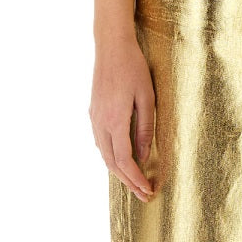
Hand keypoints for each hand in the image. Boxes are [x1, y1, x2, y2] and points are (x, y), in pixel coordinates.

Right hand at [89, 33, 155, 202]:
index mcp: (114, 121)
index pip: (124, 161)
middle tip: (144, 195)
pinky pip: (101, 143)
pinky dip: (111, 158)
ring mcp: (94, 118)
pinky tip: (122, 162)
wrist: (111, 46)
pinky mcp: (93, 113)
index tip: (148, 191)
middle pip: (112, 163)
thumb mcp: (147, 99)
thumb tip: (143, 157)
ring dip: (119, 172)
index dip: (136, 179)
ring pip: (104, 155)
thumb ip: (143, 129)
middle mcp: (100, 123)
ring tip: (135, 183)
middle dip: (128, 182)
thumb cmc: (133, 68)